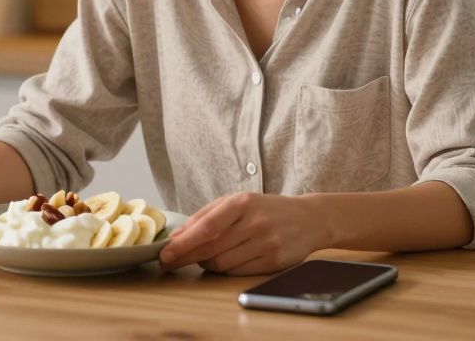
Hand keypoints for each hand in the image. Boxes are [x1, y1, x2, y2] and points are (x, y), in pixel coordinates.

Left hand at [157, 192, 327, 274]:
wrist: (308, 219)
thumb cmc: (265, 208)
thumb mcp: (237, 201)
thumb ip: (206, 215)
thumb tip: (178, 237)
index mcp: (243, 203)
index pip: (207, 227)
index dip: (183, 243)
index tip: (165, 254)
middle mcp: (256, 223)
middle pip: (211, 249)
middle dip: (186, 257)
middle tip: (169, 262)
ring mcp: (267, 244)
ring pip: (222, 264)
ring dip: (206, 263)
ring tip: (205, 256)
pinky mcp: (274, 263)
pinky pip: (237, 272)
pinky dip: (224, 270)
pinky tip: (224, 260)